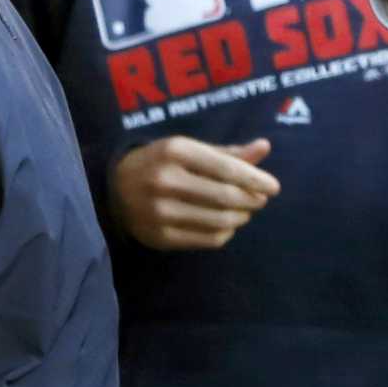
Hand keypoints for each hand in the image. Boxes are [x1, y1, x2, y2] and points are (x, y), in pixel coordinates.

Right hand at [110, 135, 279, 250]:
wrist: (114, 189)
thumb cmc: (162, 163)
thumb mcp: (190, 149)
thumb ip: (228, 152)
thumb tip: (265, 147)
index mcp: (176, 151)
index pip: (226, 168)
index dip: (255, 179)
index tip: (274, 187)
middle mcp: (165, 180)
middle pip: (225, 197)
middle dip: (251, 200)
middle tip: (260, 200)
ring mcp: (160, 211)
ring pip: (219, 220)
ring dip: (241, 218)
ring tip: (245, 212)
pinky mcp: (159, 237)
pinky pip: (206, 239)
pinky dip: (225, 233)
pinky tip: (227, 225)